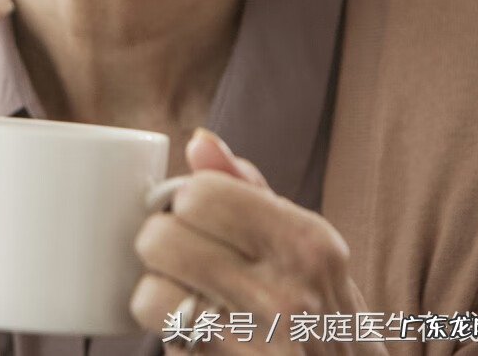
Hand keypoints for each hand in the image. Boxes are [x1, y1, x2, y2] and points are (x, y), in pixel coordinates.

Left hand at [131, 129, 386, 353]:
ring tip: (192, 299)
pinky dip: (170, 332)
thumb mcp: (312, 250)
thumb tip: (199, 141)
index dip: (188, 204)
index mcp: (307, 244)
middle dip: (163, 245)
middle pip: (160, 238)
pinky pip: (162, 338)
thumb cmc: (328, 316)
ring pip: (149, 292)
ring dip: (160, 294)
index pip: (199, 194)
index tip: (201, 221)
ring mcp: (253, 344)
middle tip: (189, 261)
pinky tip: (199, 332)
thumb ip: (251, 191)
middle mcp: (284, 293)